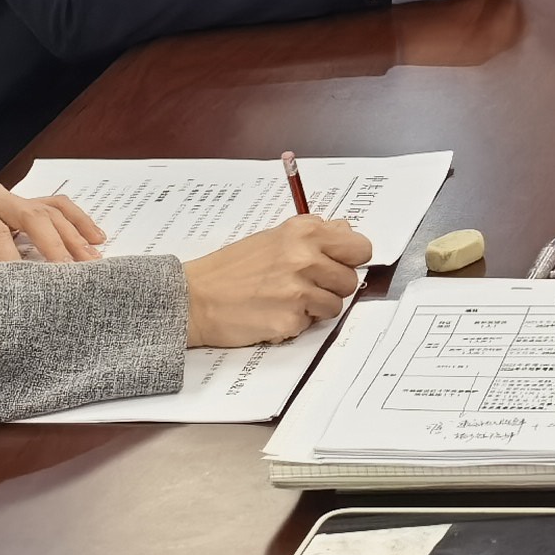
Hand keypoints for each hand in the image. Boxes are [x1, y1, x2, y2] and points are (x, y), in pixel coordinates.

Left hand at [0, 181, 106, 267]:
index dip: (10, 256)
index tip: (27, 282)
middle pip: (32, 215)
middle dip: (55, 244)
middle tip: (74, 272)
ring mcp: (9, 195)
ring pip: (49, 209)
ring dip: (73, 233)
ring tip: (94, 258)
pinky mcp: (19, 200)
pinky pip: (54, 205)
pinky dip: (76, 219)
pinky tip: (96, 237)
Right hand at [182, 216, 370, 345]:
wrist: (194, 298)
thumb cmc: (230, 269)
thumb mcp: (273, 237)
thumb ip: (312, 234)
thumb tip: (345, 230)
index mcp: (304, 232)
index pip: (359, 246)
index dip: (351, 258)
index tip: (340, 263)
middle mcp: (305, 258)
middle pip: (350, 279)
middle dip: (332, 285)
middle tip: (305, 285)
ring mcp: (299, 290)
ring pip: (335, 305)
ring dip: (316, 307)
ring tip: (286, 299)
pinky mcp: (291, 319)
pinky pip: (312, 324)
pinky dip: (297, 322)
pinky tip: (274, 312)